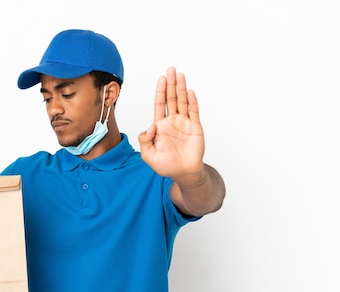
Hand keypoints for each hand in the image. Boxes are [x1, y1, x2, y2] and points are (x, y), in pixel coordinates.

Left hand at [138, 66, 205, 186]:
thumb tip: (150, 127)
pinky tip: (190, 92)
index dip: (160, 91)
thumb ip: (144, 141)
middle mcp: (172, 121)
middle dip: (171, 84)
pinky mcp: (195, 127)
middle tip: (171, 70)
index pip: (159, 104)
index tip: (161, 79)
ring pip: (183, 102)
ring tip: (180, 76)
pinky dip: (192, 102)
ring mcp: (184, 123)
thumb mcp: (148, 155)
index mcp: (160, 126)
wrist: (184, 173)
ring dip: (181, 88)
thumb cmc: (166, 166)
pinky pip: (194, 112)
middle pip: (171, 99)